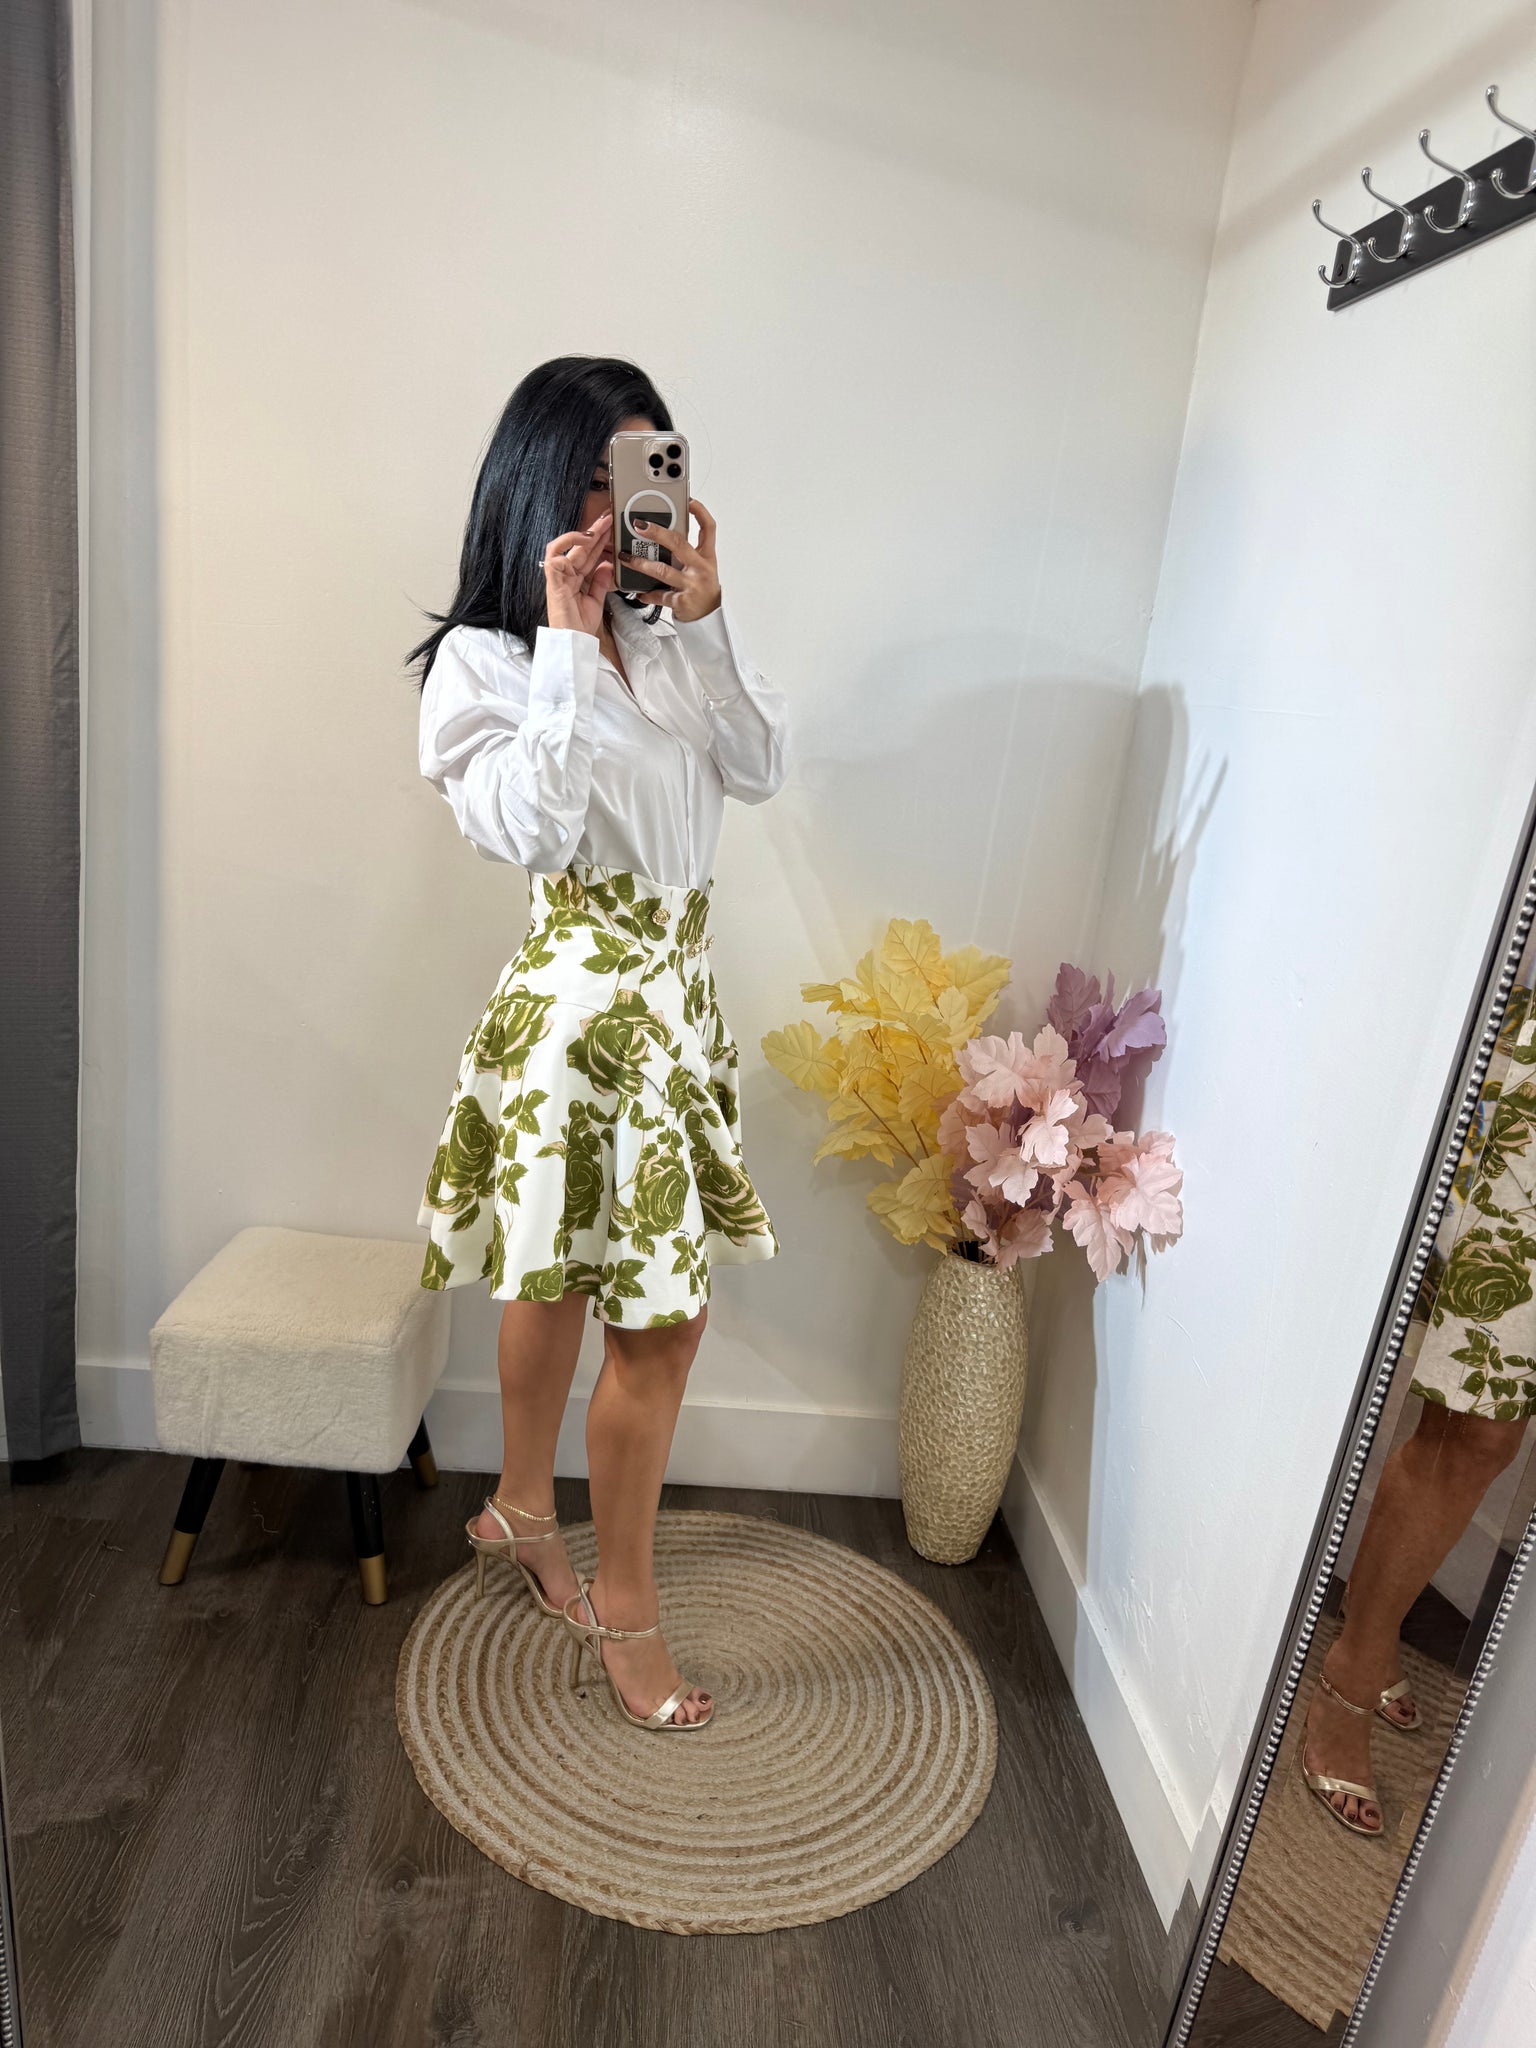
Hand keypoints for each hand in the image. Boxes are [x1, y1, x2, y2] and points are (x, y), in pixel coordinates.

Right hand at [544, 511, 613, 636]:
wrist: (573, 640)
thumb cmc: (581, 625)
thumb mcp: (596, 599)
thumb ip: (600, 581)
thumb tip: (607, 565)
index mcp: (575, 578)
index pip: (588, 554)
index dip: (600, 541)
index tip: (612, 529)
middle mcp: (565, 574)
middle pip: (581, 547)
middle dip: (596, 531)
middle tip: (610, 517)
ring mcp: (558, 575)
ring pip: (568, 546)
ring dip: (584, 533)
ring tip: (600, 525)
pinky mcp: (553, 578)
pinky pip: (555, 554)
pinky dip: (568, 544)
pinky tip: (584, 539)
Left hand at [618, 497, 721, 622]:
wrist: (708, 618)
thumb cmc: (702, 590)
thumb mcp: (702, 568)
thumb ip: (687, 553)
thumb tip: (665, 536)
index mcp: (706, 557)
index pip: (708, 528)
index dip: (700, 512)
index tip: (688, 500)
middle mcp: (701, 568)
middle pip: (678, 543)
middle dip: (657, 532)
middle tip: (639, 525)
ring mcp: (691, 585)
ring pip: (662, 570)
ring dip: (641, 563)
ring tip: (626, 558)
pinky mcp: (681, 601)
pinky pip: (660, 595)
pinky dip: (647, 594)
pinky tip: (639, 592)